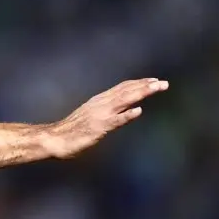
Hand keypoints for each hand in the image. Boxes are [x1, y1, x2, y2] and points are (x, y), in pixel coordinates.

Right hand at [47, 78, 168, 158]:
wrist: (55, 139)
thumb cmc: (72, 130)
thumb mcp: (92, 116)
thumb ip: (108, 111)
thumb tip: (126, 110)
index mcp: (99, 101)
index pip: (122, 88)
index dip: (139, 83)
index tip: (154, 80)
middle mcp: (101, 104)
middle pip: (126, 91)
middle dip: (146, 86)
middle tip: (164, 83)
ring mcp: (100, 115)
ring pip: (124, 100)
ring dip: (141, 93)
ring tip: (156, 88)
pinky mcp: (98, 128)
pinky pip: (115, 121)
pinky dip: (127, 115)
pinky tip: (139, 111)